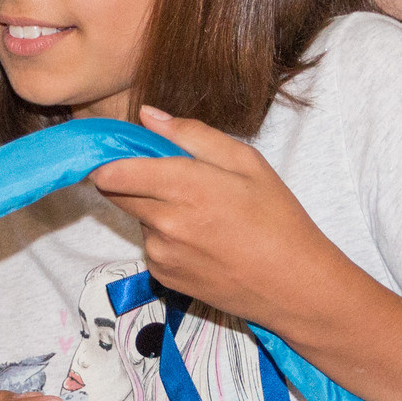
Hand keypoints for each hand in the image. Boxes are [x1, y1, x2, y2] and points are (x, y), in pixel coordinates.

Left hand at [88, 107, 341, 332]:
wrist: (294, 285)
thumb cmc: (277, 219)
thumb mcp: (247, 162)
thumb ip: (192, 134)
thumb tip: (147, 115)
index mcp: (185, 187)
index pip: (113, 171)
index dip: (107, 157)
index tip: (117, 150)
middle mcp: (165, 222)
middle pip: (115, 192)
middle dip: (129, 178)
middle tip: (169, 177)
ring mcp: (161, 253)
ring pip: (137, 218)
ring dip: (154, 209)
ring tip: (201, 215)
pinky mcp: (164, 276)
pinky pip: (151, 246)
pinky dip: (166, 238)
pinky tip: (202, 241)